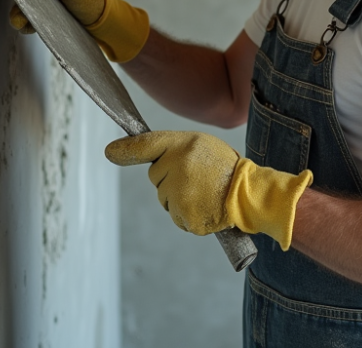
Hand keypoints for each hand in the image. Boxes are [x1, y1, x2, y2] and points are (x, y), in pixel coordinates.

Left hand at [105, 130, 312, 249]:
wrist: (251, 193)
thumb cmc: (225, 168)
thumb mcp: (201, 146)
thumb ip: (173, 148)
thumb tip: (135, 156)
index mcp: (185, 145)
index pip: (149, 144)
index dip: (127, 149)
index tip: (110, 152)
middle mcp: (179, 167)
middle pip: (156, 177)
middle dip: (170, 179)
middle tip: (198, 178)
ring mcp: (182, 193)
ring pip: (164, 199)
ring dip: (179, 198)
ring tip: (204, 192)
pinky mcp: (186, 215)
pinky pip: (176, 217)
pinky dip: (188, 215)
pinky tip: (205, 206)